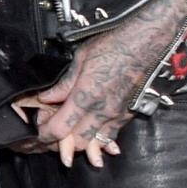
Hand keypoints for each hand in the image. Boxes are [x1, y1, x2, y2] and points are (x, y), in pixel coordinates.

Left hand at [26, 0, 186, 169]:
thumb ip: (63, 85)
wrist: (146, 42)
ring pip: (94, 144)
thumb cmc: (115, 45)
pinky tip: (94, 143)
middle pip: (76, 143)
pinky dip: (100, 142)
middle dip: (60, 142)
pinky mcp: (128, 115)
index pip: (59, 129)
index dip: (45, 132)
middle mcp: (102, 111)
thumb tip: (46, 97)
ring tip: (69, 141)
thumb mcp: (81, 60)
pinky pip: (111, 137)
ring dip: (80, 145)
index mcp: (86, 96)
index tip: (40, 127)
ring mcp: (117, 115)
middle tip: (52, 131)